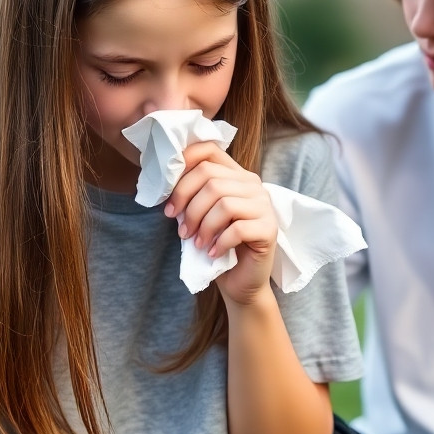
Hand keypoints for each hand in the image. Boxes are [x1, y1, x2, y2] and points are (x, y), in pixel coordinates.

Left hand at [165, 141, 277, 304]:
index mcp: (237, 175)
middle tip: (180, 228)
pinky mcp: (269, 229)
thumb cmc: (217, 246)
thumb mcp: (201, 215)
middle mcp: (253, 185)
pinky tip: (212, 253)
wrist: (241, 282)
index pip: (210, 151)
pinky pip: (237, 229)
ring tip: (197, 242)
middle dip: (187, 205)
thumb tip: (164, 183)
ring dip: (202, 226)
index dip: (184, 162)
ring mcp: (265, 206)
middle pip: (211, 179)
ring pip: (224, 203)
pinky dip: (219, 243)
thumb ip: (192, 195)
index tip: (166, 192)